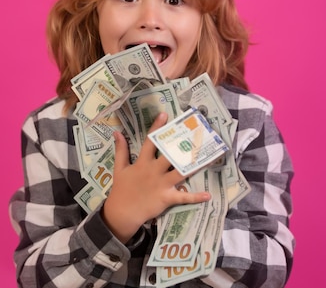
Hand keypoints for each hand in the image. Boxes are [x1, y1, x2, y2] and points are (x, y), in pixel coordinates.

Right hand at [101, 112, 210, 243]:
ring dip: (194, 166)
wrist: (122, 212)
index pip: (150, 142)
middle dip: (181, 145)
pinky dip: (195, 197)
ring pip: (180, 173)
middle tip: (194, 134)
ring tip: (208, 158)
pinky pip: (183, 197)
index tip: (165, 114)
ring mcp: (162, 184)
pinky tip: (208, 195)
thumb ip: (121, 150)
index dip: (157, 128)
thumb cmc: (122, 188)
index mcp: (142, 162)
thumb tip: (117, 132)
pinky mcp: (167, 197)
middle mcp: (154, 171)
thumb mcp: (119, 167)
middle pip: (169, 155)